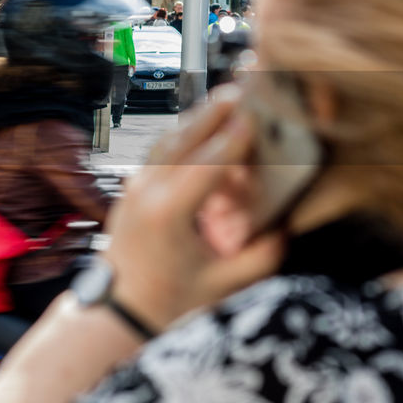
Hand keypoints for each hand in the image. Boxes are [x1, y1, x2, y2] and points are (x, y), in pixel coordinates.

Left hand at [106, 87, 282, 330]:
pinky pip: (158, 153)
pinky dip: (182, 136)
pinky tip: (202, 128)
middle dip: (215, 112)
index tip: (257, 115)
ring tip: (227, 100)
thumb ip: (261, 256)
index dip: (235, 138)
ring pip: (168, 140)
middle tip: (245, 88)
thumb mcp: (223, 285)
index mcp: (168, 213)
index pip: (208, 164)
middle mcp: (146, 192)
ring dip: (197, 118)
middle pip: (184, 139)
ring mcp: (133, 188)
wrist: (116, 313)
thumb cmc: (168, 303)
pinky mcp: (130, 190)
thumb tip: (285, 227)